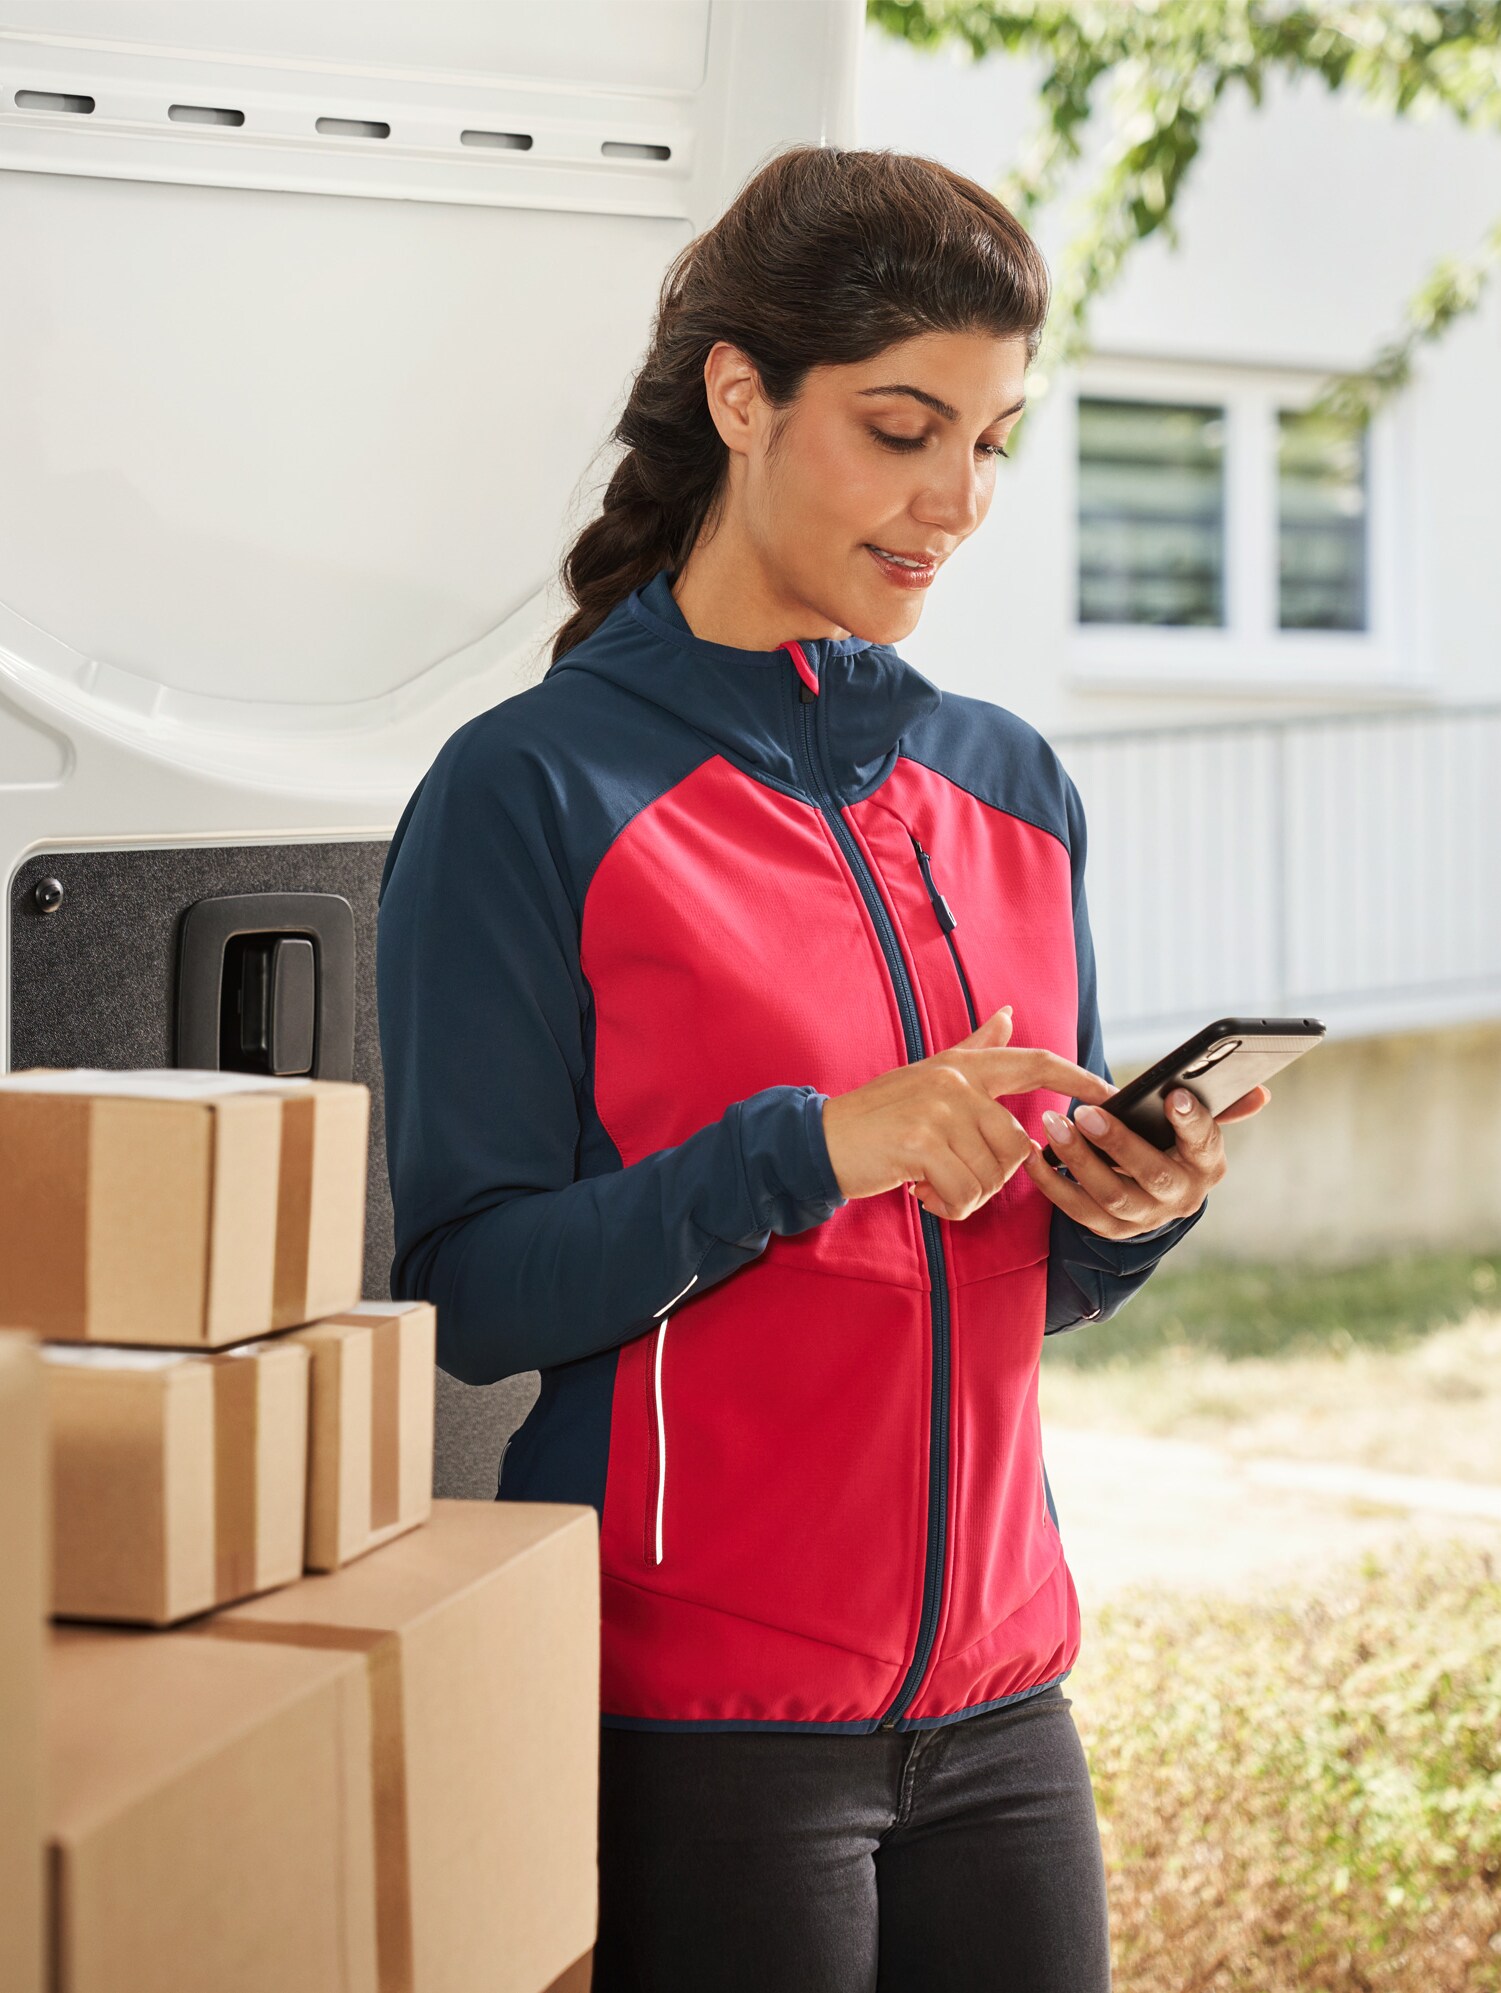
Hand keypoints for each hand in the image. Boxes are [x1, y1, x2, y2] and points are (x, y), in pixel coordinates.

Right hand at [821, 1005, 1114, 1217]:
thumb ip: (974, 1049)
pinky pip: (965, 1192)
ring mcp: (938, 1111)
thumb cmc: (878, 1115)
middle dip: (992, 1176)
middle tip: (951, 1178)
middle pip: (1016, 1144)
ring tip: (932, 1185)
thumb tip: (1008, 1014)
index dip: (1077, 1076)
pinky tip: (921, 1194)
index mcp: (962, 1066)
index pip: (1033, 1063)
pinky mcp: (921, 1144)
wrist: (820, 1141)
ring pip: (992, 1174)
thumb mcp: (929, 1074)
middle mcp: (955, 1083)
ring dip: (966, 1195)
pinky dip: (947, 1207)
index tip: (1112, 1091)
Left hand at [1017, 1083, 1272, 1239]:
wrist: (1152, 1191)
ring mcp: (1146, 1218)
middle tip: (1086, 1112)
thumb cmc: (1171, 1141)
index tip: (1173, 1096)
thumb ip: (1222, 1104)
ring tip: (1053, 1125)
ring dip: (1078, 1160)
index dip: (1191, 1121)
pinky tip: (1033, 1155)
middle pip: (1152, 1174)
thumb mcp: (1195, 1124)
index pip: (1205, 1142)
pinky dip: (1052, 1183)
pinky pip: (1078, 1210)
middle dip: (1118, 1143)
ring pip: (1111, 1195)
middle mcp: (1182, 1196)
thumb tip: (1261, 1092)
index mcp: (1207, 1163)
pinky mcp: (1112, 1230)